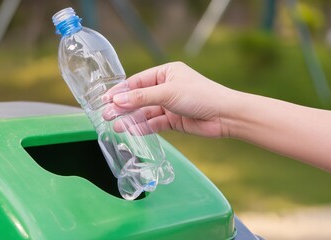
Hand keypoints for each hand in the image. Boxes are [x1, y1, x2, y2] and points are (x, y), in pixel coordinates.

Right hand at [103, 62, 235, 137]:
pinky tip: (132, 131)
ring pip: (145, 112)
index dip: (121, 91)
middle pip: (139, 98)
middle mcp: (166, 88)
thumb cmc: (200, 95)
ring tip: (116, 126)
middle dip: (123, 107)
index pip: (137, 82)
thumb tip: (117, 101)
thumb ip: (142, 98)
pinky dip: (144, 127)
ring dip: (131, 119)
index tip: (105, 100)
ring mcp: (170, 105)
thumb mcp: (168, 93)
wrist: (225, 116)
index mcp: (166, 73)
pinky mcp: (174, 121)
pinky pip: (155, 123)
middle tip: (106, 115)